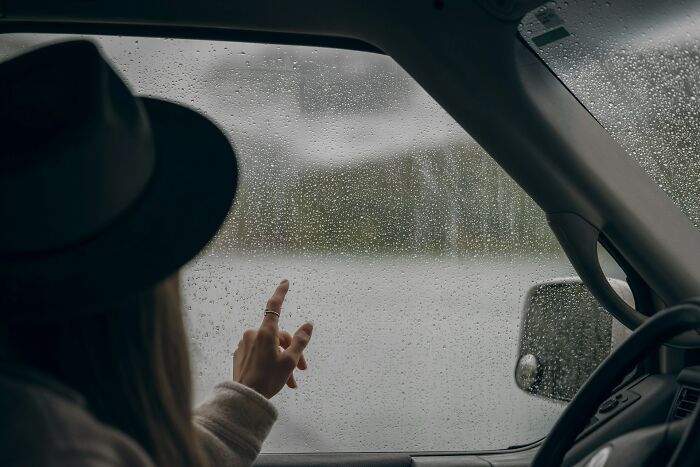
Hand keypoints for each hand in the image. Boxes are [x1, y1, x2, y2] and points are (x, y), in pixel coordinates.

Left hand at [233, 279, 313, 398]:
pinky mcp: (240, 354)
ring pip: (270, 347)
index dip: (281, 293)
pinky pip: (259, 354)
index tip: (285, 282)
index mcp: (266, 333)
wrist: (244, 397)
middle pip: (279, 336)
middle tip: (302, 369)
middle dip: (292, 351)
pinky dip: (270, 362)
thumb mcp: (290, 361)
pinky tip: (276, 378)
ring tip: (291, 381)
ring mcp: (245, 344)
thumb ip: (301, 341)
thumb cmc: (268, 379)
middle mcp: (254, 334)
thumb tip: (308, 324)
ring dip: (282, 360)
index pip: (274, 306)